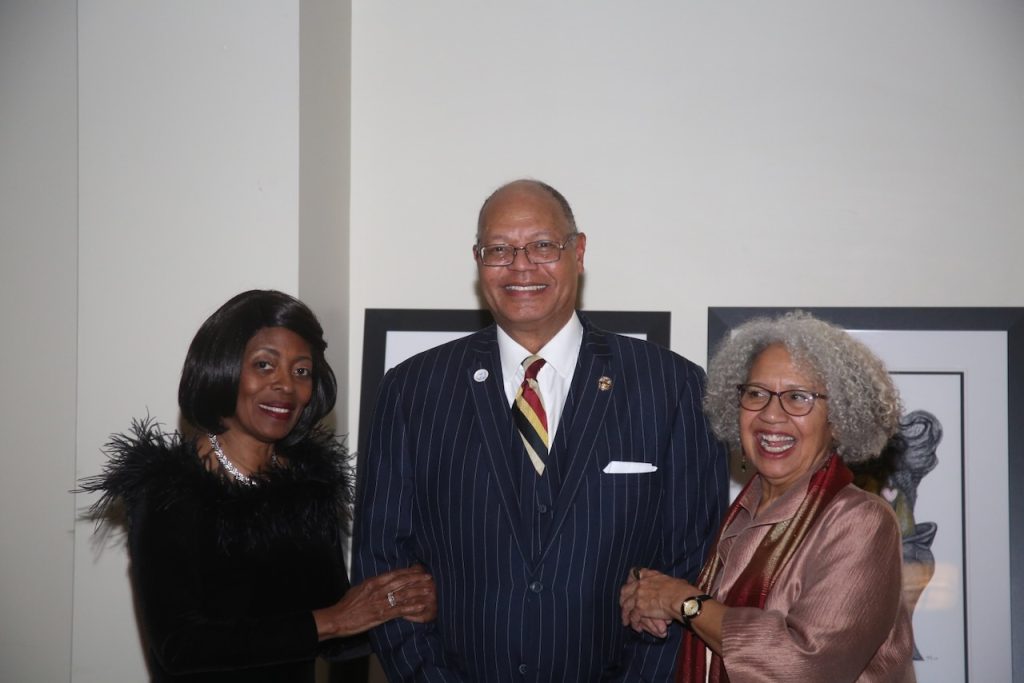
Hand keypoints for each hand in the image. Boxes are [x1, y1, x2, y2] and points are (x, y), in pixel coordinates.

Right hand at [314, 564, 435, 638]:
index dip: (408, 571)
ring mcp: (380, 602)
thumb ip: (372, 584)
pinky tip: (421, 606)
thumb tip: (382, 581)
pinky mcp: (381, 615)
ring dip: (417, 592)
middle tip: (429, 577)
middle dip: (417, 579)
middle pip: (401, 582)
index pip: (394, 574)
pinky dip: (411, 608)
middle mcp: (378, 590)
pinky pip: (399, 610)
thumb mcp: (359, 588)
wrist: (338, 618)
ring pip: (403, 594)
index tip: (418, 569)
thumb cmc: (346, 605)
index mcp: (373, 582)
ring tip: (429, 590)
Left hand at [619, 567, 694, 637]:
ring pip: (626, 605)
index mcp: (648, 575)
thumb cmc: (681, 590)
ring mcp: (638, 595)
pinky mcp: (640, 608)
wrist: (681, 599)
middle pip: (625, 590)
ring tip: (626, 621)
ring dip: (625, 614)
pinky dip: (634, 623)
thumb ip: (663, 580)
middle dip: (623, 598)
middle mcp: (640, 584)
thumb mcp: (670, 579)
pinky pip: (633, 617)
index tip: (629, 585)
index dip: (630, 580)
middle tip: (624, 605)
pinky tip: (636, 627)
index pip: (633, 573)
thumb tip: (669, 583)